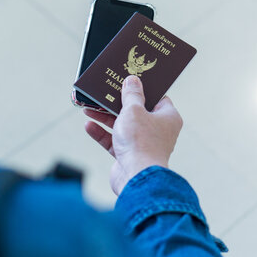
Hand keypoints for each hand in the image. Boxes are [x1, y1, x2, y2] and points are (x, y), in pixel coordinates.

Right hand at [84, 75, 182, 194]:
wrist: (136, 176)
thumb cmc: (141, 142)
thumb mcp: (133, 110)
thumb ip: (131, 94)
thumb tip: (132, 81)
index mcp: (167, 118)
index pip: (157, 98)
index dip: (143, 89)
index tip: (129, 82)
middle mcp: (157, 131)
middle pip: (136, 112)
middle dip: (117, 104)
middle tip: (104, 94)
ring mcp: (143, 144)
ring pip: (123, 126)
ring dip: (105, 117)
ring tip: (89, 108)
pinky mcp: (129, 155)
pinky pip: (114, 141)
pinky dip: (102, 133)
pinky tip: (89, 125)